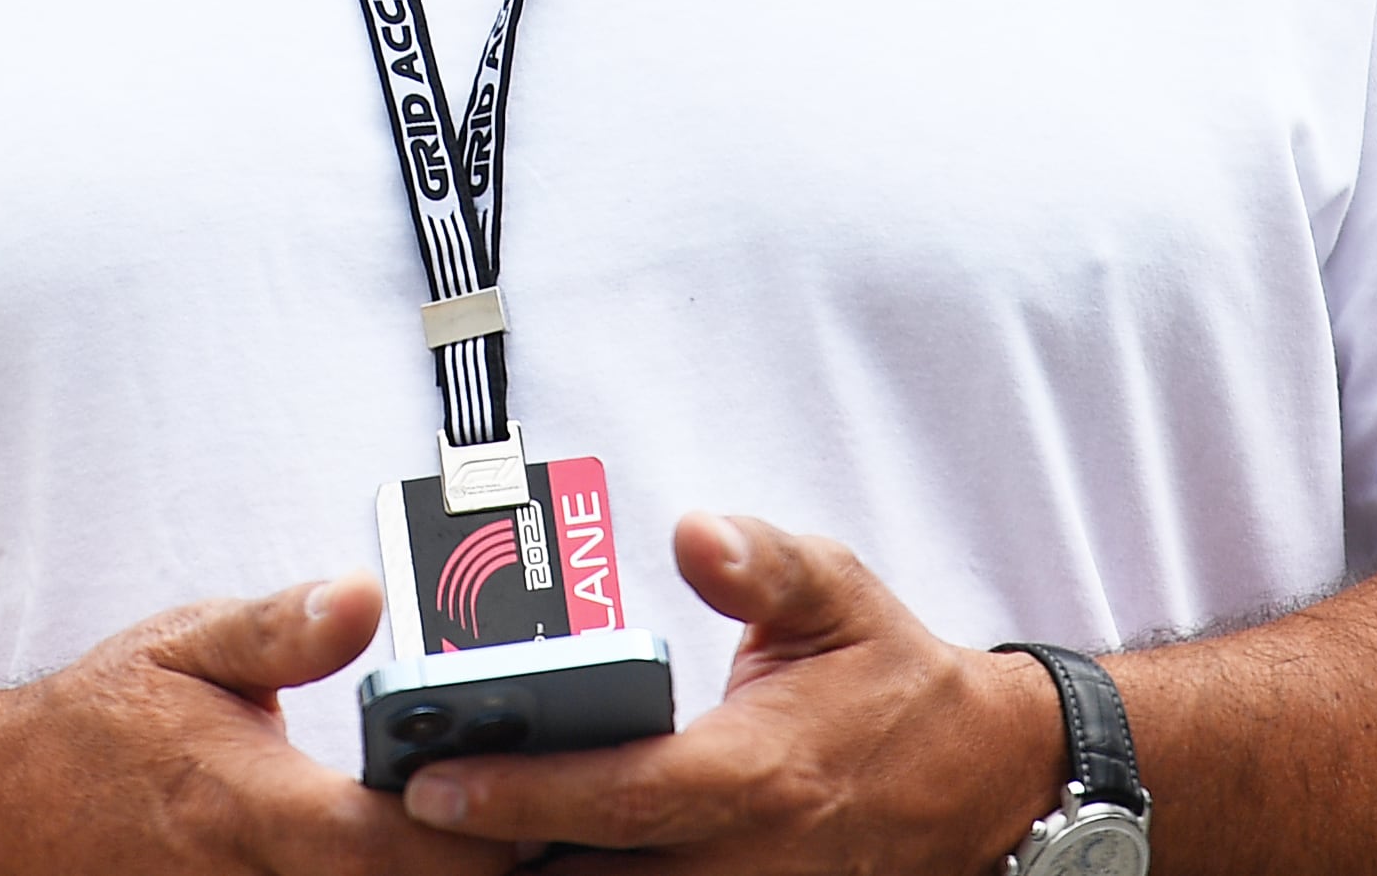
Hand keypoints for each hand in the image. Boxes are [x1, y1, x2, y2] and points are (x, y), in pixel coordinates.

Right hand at [0, 571, 523, 873]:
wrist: (7, 809)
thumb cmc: (106, 725)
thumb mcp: (183, 646)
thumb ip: (282, 628)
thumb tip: (365, 596)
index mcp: (244, 807)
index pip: (383, 846)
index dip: (470, 834)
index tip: (526, 796)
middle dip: (485, 866)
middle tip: (538, 819)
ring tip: (495, 837)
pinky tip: (420, 858)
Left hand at [391, 513, 1061, 868]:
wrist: (977, 778)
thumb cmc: (887, 675)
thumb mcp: (838, 594)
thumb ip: (764, 562)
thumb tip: (694, 532)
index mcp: (759, 772)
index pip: (624, 796)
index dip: (524, 797)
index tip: (432, 783)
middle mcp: (748, 856)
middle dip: (493, 859)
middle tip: (398, 821)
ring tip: (437, 842)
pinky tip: (517, 861)